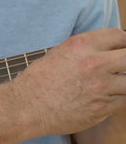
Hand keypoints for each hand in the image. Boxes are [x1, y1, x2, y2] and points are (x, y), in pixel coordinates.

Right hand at [9, 28, 125, 135]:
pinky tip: (103, 98)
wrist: (28, 106)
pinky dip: (117, 99)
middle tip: (121, 66)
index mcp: (81, 45)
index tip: (122, 48)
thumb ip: (84, 50)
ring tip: (112, 84)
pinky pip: (123, 101)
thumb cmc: (38, 80)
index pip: (118, 36)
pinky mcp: (103, 107)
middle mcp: (94, 63)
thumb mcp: (59, 53)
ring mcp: (101, 87)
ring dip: (123, 83)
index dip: (123, 42)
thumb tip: (104, 50)